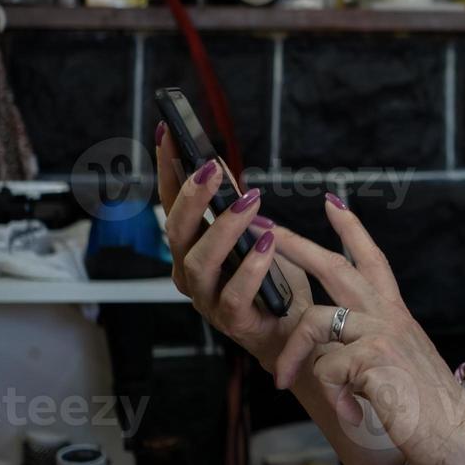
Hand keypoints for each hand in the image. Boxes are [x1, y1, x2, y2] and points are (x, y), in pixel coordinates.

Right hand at [156, 123, 313, 372]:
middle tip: (211, 167)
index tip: (167, 133)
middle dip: (190, 197)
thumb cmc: (274, 280)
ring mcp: (207, 299)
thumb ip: (235, 208)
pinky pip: (234, 295)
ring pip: (199, 263)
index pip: (171, 203)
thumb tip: (220, 167)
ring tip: (249, 202)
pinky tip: (268, 243)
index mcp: (190, 248)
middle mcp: (189, 272)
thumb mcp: (256, 233)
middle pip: (176, 231)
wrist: (297, 330)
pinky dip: (251, 267)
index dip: (167, 169)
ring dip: (223, 229)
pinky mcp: (233, 321)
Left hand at [271, 198, 464, 464]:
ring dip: (289, 355)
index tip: (331, 202)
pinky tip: (351, 413)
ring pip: (314, 320)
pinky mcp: (376, 359)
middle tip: (265, 229)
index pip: (372, 259)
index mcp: (395, 315)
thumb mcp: (395, 366)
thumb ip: (367, 348)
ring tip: (282, 382)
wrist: (459, 434)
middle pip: (335, 267)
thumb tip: (330, 350)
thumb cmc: (426, 408)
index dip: (351, 229)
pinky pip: (325, 369)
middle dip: (294, 245)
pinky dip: (330, 396)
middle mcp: (390, 316)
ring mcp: (384, 334)